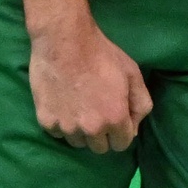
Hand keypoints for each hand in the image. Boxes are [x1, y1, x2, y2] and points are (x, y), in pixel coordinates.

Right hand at [28, 11, 152, 154]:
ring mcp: (66, 126)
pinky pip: (57, 132)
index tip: (114, 116)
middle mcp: (91, 129)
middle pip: (99, 147)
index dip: (121, 130)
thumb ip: (141, 104)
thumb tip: (134, 128)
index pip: (122, 144)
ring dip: (80, 130)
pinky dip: (61, 122)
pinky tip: (63, 103)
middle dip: (101, 133)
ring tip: (78, 106)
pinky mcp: (46, 121)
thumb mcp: (133, 74)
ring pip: (77, 142)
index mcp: (115, 118)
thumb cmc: (101, 54)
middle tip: (96, 110)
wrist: (63, 40)